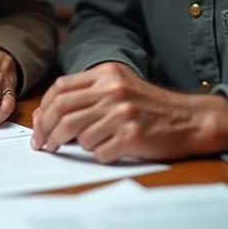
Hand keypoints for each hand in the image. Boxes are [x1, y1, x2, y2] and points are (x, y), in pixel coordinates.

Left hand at [31, 63, 227, 161]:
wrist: (188, 118)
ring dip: (77, 145)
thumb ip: (85, 96)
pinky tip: (109, 149)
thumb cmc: (149, 106)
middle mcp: (112, 90)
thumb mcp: (118, 88)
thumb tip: (43, 116)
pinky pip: (99, 152)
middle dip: (47, 131)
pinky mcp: (131, 136)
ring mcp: (122, 113)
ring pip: (79, 134)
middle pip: (63, 111)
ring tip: (85, 146)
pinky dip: (99, 154)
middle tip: (44, 145)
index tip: (39, 127)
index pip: (61, 88)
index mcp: (107, 74)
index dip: (44, 110)